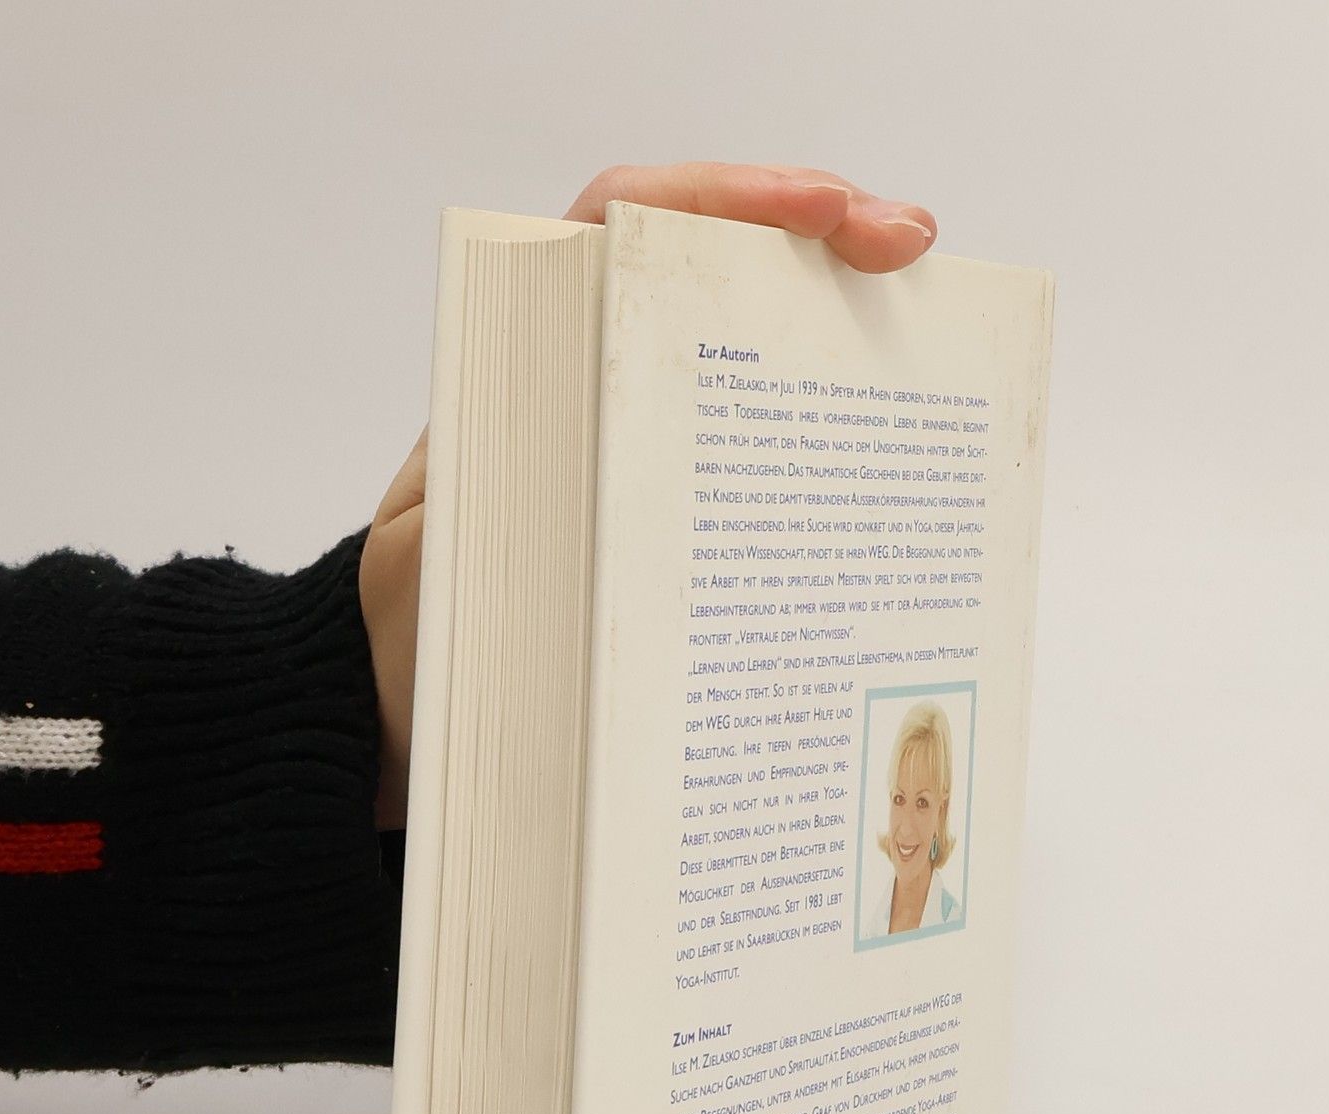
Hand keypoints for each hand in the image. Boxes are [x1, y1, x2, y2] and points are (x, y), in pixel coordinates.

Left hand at [360, 164, 939, 827]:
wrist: (401, 698)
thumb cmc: (414, 630)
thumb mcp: (442, 559)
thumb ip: (501, 508)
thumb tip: (596, 497)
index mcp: (521, 365)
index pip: (618, 226)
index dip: (723, 201)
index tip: (821, 212)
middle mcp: (585, 380)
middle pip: (709, 265)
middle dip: (817, 240)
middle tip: (906, 247)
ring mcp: (632, 436)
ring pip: (744, 346)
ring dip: (834, 328)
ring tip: (927, 328)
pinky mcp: (664, 499)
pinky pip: (748, 445)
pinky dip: (817, 433)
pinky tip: (882, 457)